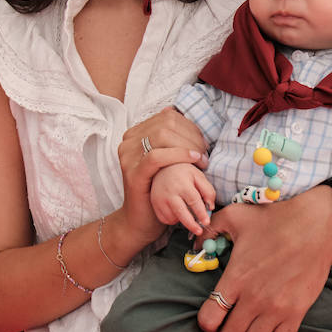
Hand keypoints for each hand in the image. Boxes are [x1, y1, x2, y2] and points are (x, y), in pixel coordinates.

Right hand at [117, 108, 207, 247]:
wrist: (140, 220)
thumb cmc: (157, 189)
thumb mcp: (165, 159)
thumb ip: (168, 137)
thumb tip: (173, 110)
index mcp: (135, 133)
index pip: (167, 117)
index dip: (190, 127)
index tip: (202, 144)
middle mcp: (128, 141)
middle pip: (165, 124)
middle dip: (191, 136)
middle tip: (204, 155)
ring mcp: (127, 156)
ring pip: (161, 135)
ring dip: (188, 145)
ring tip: (202, 161)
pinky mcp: (132, 172)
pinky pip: (157, 156)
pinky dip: (179, 154)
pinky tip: (194, 159)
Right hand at [150, 163, 215, 232]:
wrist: (162, 167)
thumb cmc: (183, 172)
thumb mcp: (199, 176)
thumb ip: (208, 190)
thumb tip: (210, 207)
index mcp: (183, 183)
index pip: (193, 201)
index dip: (201, 213)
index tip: (206, 222)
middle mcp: (170, 192)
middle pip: (181, 213)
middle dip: (191, 224)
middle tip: (199, 231)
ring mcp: (160, 198)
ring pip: (172, 217)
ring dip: (181, 220)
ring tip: (186, 211)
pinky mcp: (154, 203)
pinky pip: (165, 218)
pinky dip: (172, 219)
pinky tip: (176, 210)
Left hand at [195, 189, 331, 331]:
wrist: (316, 226)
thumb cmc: (274, 219)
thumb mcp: (234, 216)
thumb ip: (210, 229)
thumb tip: (195, 243)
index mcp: (235, 278)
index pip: (210, 317)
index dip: (205, 323)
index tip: (208, 321)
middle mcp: (253, 298)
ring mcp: (276, 308)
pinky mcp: (296, 313)